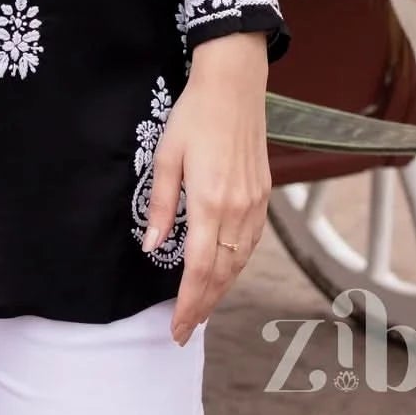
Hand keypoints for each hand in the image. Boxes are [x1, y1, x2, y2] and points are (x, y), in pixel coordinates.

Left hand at [142, 29, 270, 345]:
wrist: (234, 84)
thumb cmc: (194, 115)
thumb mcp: (166, 156)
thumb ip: (161, 205)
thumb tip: (152, 247)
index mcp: (210, 202)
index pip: (198, 269)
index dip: (189, 304)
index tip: (178, 329)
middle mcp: (237, 209)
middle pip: (222, 274)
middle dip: (204, 306)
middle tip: (186, 330)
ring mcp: (255, 203)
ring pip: (240, 261)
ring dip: (221, 289)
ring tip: (202, 308)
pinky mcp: (263, 194)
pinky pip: (252, 242)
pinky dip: (237, 264)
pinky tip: (225, 271)